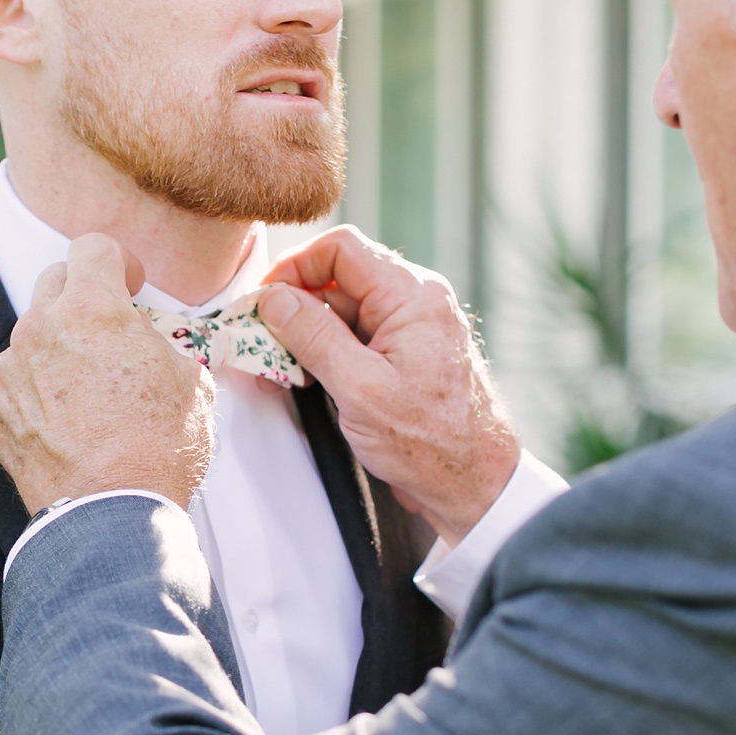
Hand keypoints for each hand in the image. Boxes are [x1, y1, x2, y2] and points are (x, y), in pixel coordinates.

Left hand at [0, 234, 214, 515]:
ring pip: (32, 334)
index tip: (131, 284)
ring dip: (59, 346)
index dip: (118, 261)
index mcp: (91, 309)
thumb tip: (155, 342)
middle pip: (55, 282)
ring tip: (90, 389)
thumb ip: (162, 342)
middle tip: (111, 331)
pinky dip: (37, 389)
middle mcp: (39, 329)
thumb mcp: (191, 381)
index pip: (92, 247)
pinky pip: (14, 380)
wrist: (110, 516)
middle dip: (84, 295)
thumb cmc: (158, 449)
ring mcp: (9, 371)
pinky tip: (67, 421)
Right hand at [258, 228, 520, 545]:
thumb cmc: (431, 444)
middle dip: (294, 307)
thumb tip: (274, 298)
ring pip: (343, 311)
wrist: (475, 486)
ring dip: (306, 335)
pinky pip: (357, 337)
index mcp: (413, 296)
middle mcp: (416, 302)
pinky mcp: (406, 354)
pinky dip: (327, 353)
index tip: (263, 301)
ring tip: (277, 370)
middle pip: (339, 279)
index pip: (342, 249)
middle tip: (260, 341)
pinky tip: (304, 379)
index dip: (295, 267)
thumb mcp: (359, 390)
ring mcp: (412, 328)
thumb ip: (314, 337)